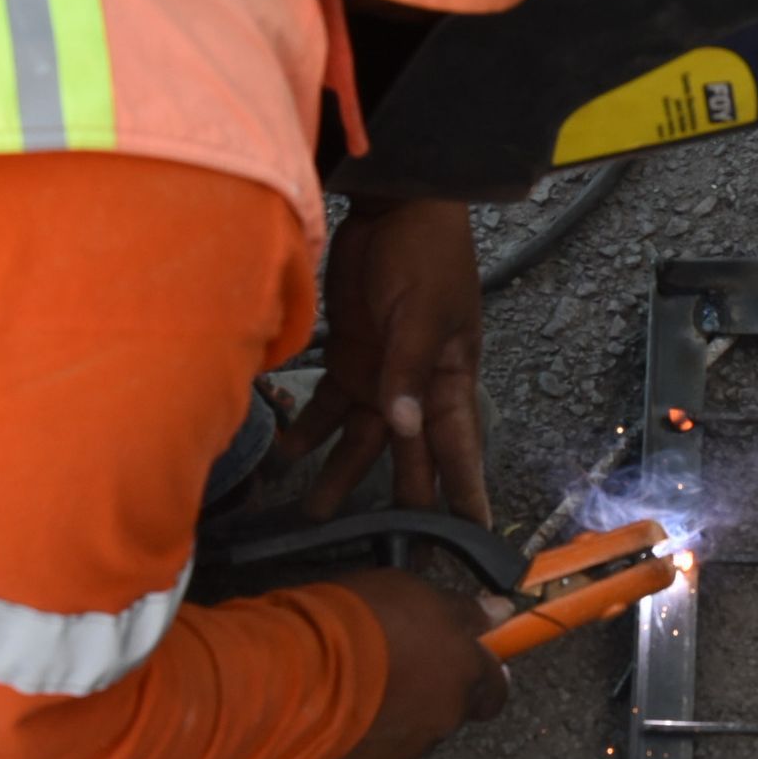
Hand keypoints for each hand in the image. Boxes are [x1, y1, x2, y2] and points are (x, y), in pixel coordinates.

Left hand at [283, 199, 489, 524]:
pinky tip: (284, 455)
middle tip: (391, 552)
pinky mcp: (348, 356)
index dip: (465, 493)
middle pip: (409, 456)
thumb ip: (407, 371)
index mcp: (451, 379)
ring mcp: (381, 375)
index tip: (473, 536)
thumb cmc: (427, 256)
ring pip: (361, 440)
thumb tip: (404, 427)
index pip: (460, 448)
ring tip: (314, 516)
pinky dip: (308, 428)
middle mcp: (417, 388)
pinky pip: (327, 405)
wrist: (394, 207)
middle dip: (401, 503)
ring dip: (340, 475)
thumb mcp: (423, 313)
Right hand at [313, 569, 507, 758]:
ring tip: (357, 685)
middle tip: (395, 663)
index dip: (480, 675)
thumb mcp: (417, 593)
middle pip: (448, 712)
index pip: (495, 690)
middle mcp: (442, 721)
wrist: (299, 670)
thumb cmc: (360, 622)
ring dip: (393, 715)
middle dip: (428, 693)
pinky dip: (358, 736)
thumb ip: (463, 611)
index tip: (464, 659)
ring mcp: (404, 752)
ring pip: (409, 735)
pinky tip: (334, 709)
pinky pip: (368, 753)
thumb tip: (500, 612)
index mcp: (464, 677)